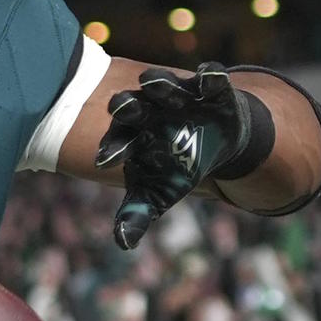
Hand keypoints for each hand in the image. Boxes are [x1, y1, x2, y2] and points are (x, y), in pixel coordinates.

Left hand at [96, 65, 268, 250]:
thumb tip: (122, 243)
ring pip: (162, 84)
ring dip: (158, 82)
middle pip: (131, 104)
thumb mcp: (158, 193)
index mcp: (131, 134)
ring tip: (153, 83)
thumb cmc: (178, 166)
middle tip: (119, 107)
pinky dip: (210, 76)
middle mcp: (149, 108)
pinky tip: (210, 77)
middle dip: (126, 105)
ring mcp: (177, 94)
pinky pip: (208, 78)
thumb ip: (137, 214)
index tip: (104, 161)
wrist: (216, 140)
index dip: (112, 149)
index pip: (116, 140)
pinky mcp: (208, 87)